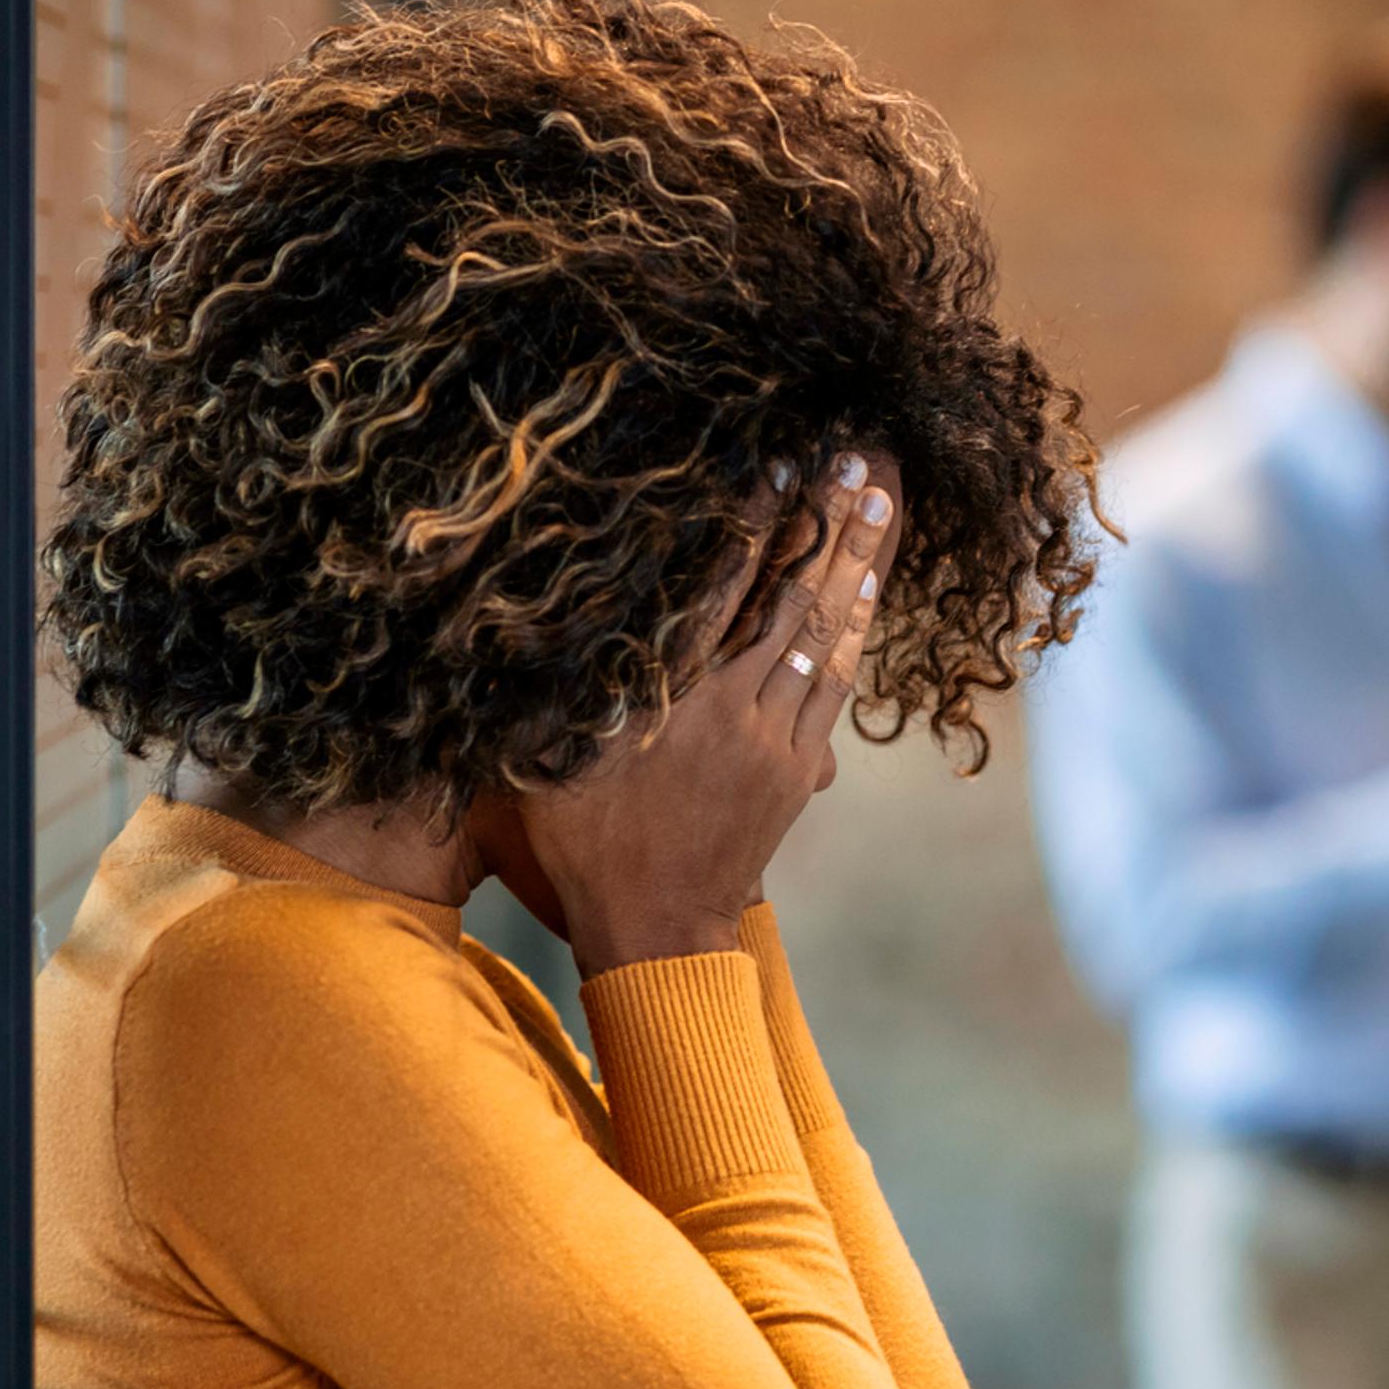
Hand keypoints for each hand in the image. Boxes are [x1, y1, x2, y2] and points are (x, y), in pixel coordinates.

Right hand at [518, 450, 896, 975]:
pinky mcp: (797, 768)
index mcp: (670, 699)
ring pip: (826, 635)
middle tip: (859, 457)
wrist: (657, 931)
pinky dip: (853, 630)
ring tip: (882, 497)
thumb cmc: (584, 847)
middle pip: (792, 597)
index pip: (720, 587)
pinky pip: (835, 684)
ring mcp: (774, 739)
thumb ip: (544, 691)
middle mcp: (732, 710)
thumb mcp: (547, 762)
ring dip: (856, 563)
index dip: (753, 522)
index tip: (780, 465)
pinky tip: (870, 586)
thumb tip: (506, 621)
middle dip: (829, 523)